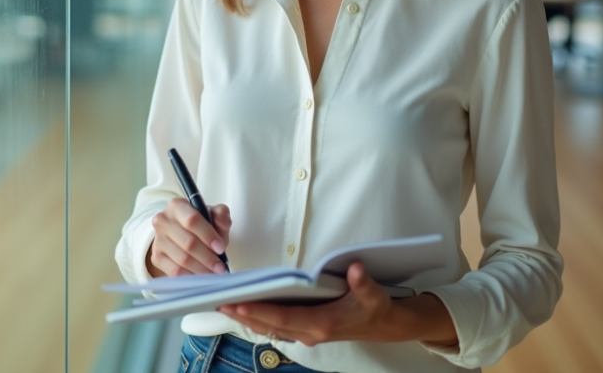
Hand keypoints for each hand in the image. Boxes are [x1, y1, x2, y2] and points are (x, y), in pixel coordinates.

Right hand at [147, 197, 230, 277]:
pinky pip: (175, 271)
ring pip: (182, 259)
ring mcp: (158, 240)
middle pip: (188, 243)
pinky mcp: (156, 257)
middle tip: (221, 267)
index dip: (208, 236)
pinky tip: (202, 276)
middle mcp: (163, 220)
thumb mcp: (214, 217)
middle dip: (208, 257)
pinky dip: (191, 276)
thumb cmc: (201, 226)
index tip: (220, 248)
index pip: (192, 220)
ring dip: (202, 269)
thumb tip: (223, 220)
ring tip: (214, 272)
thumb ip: (221, 215)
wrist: (184, 236)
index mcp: (177, 205)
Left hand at [218, 262, 457, 347]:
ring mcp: (306, 332)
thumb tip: (355, 269)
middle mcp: (310, 332)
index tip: (237, 302)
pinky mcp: (306, 328)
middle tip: (217, 300)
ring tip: (223, 301)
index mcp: (322, 324)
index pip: (282, 318)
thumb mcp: (374, 294)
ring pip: (270, 327)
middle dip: (242, 313)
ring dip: (247, 316)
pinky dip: (259, 316)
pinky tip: (246, 305)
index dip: (259, 311)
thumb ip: (363, 283)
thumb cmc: (376, 308)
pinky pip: (276, 325)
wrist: (385, 326)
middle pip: (269, 325)